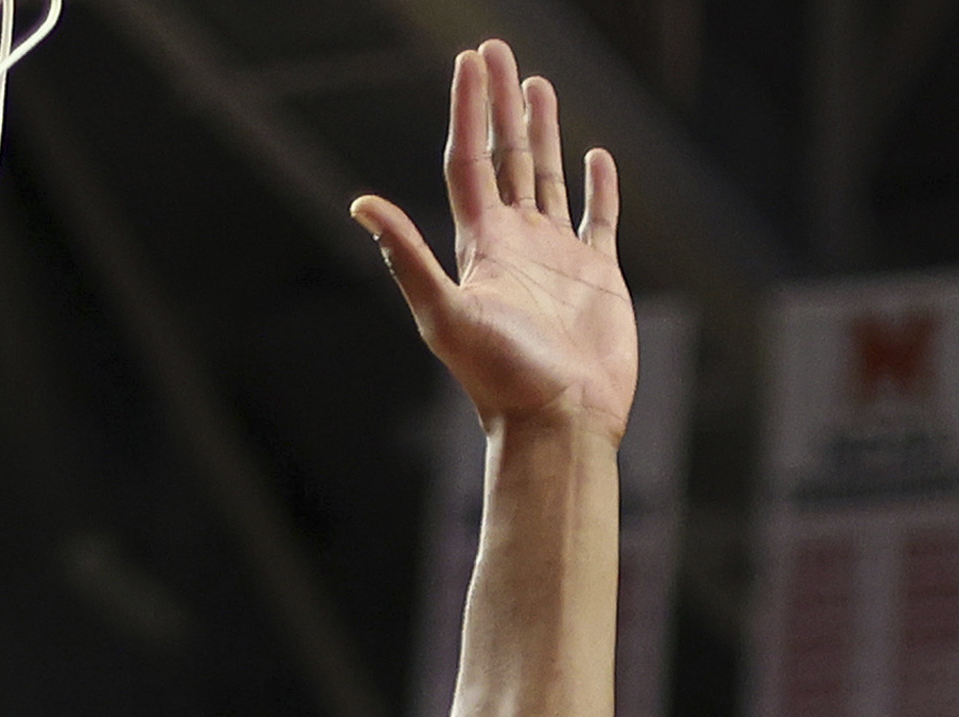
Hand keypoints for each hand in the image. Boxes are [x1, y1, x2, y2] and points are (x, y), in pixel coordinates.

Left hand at [352, 43, 635, 438]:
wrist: (559, 424)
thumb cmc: (502, 379)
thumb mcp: (446, 314)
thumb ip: (408, 256)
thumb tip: (361, 204)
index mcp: (480, 246)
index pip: (468, 160)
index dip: (468, 109)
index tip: (470, 59)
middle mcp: (516, 244)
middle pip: (505, 157)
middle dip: (500, 103)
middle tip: (498, 49)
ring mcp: (557, 258)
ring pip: (546, 178)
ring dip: (543, 132)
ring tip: (539, 85)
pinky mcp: (598, 277)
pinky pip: (596, 219)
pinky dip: (598, 187)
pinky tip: (596, 157)